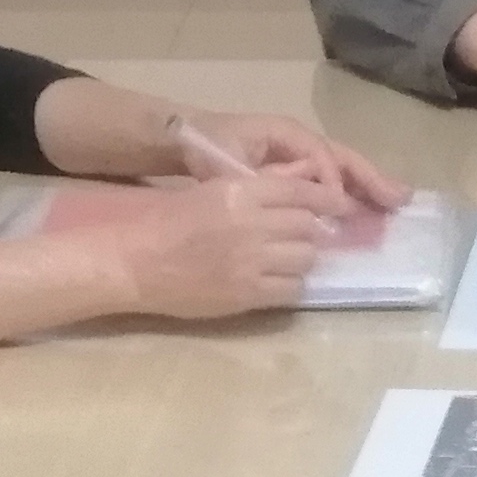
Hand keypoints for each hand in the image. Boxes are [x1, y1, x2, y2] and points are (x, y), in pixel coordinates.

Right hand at [104, 174, 336, 320]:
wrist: (136, 261)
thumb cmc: (170, 222)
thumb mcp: (213, 192)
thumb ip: (259, 190)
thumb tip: (306, 183)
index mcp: (240, 192)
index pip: (301, 191)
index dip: (327, 199)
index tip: (340, 206)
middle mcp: (252, 224)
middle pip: (308, 226)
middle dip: (313, 231)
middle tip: (308, 237)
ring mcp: (251, 261)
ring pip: (305, 257)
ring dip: (303, 258)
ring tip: (289, 259)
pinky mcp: (248, 293)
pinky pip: (292, 289)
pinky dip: (291, 284)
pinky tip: (278, 281)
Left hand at [178, 108, 407, 212]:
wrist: (185, 139)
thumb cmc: (208, 146)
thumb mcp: (232, 163)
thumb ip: (267, 179)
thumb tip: (304, 195)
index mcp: (288, 133)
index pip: (321, 157)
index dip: (332, 182)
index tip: (339, 207)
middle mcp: (301, 142)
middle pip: (344, 159)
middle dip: (372, 179)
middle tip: (400, 200)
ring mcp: (301, 156)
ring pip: (343, 170)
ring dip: (368, 187)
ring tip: (396, 203)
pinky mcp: (296, 171)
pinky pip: (330, 181)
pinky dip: (350, 193)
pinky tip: (366, 211)